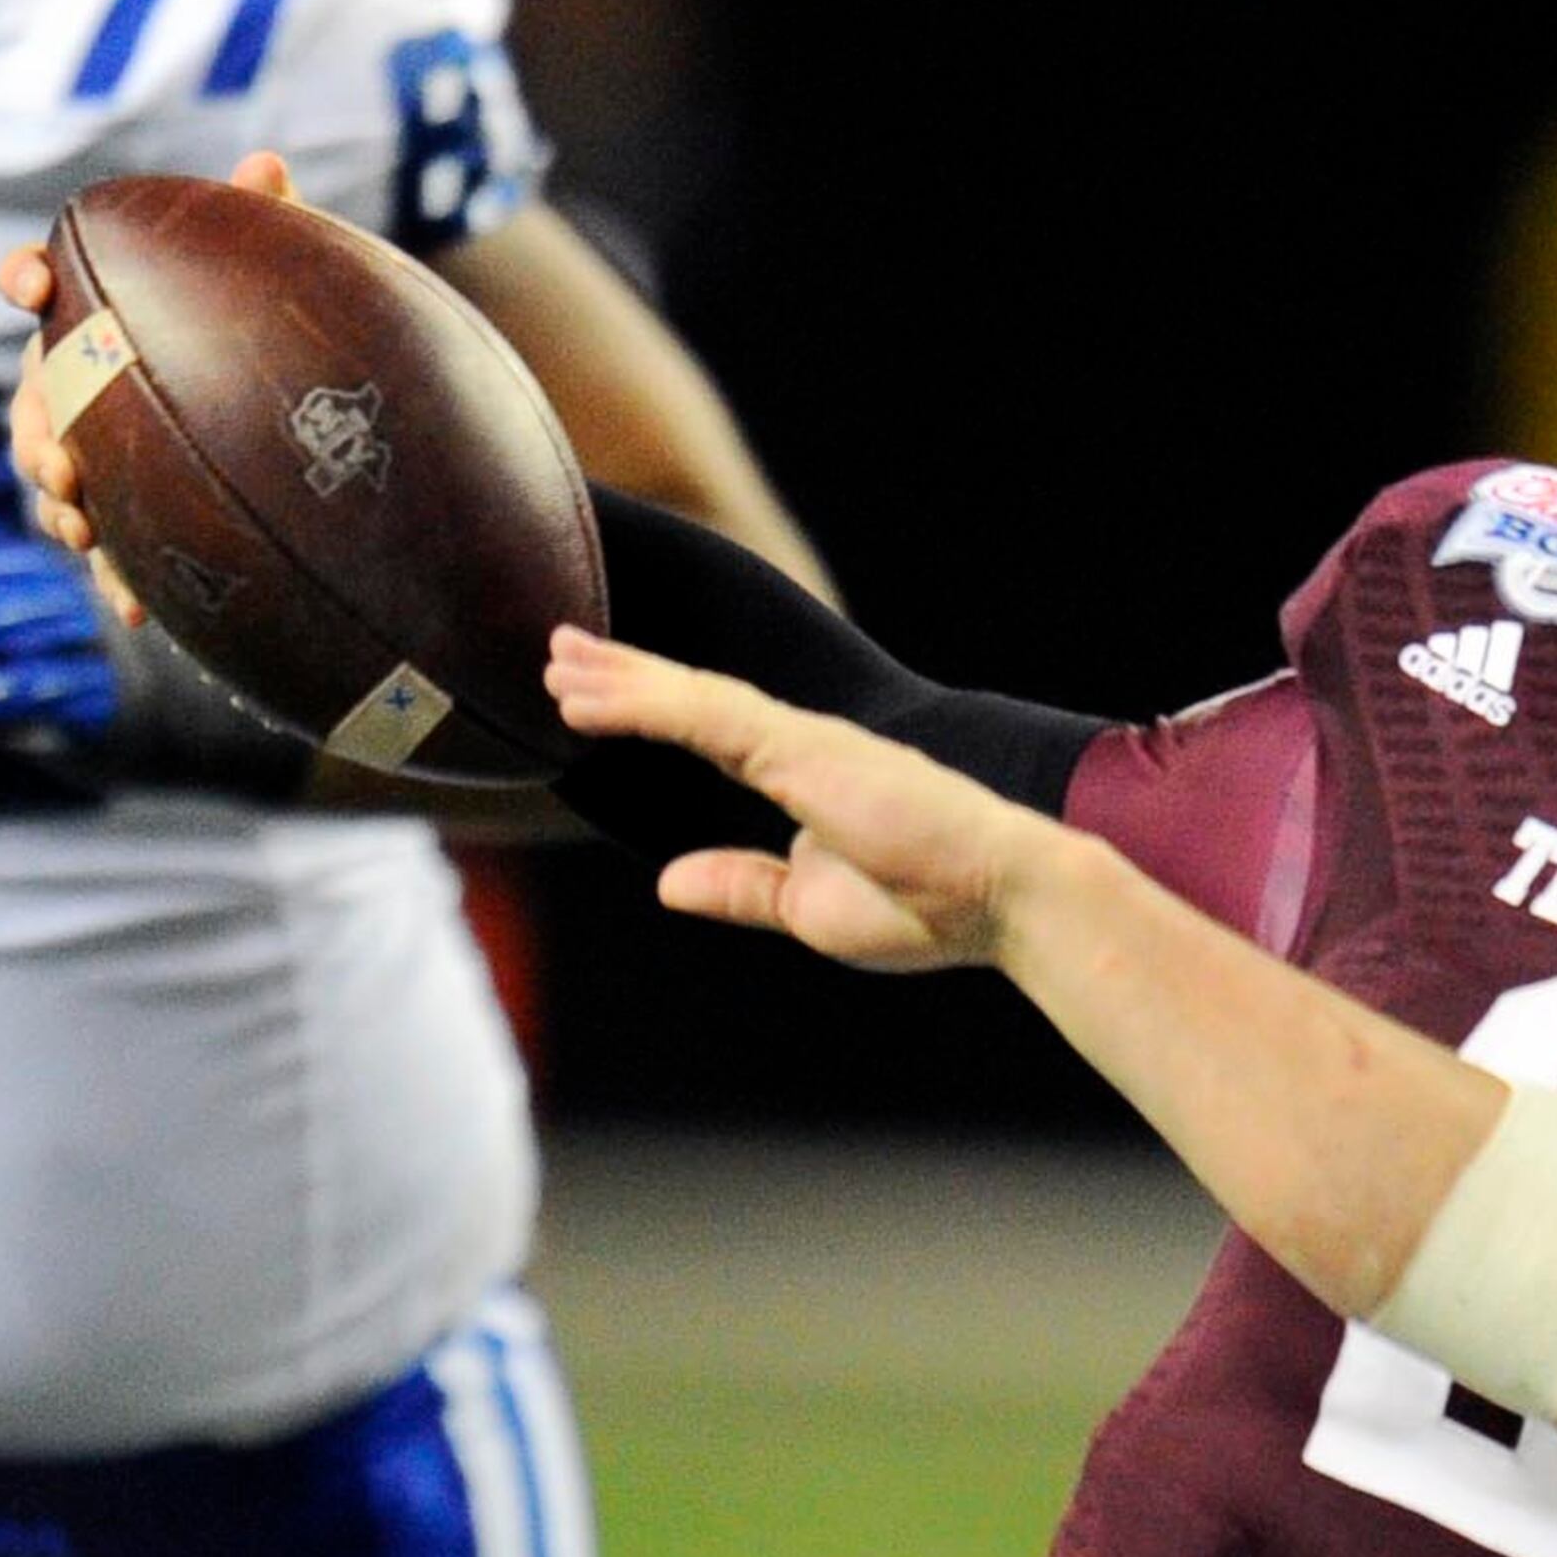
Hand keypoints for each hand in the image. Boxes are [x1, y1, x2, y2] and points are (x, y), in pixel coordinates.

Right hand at [0, 148, 300, 611]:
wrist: (297, 432)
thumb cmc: (267, 333)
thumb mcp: (271, 280)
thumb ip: (260, 225)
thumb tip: (264, 167)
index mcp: (102, 317)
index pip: (47, 285)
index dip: (27, 277)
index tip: (30, 282)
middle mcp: (87, 384)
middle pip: (34, 400)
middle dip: (34, 426)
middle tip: (57, 453)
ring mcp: (101, 455)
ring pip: (56, 480)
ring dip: (59, 504)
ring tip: (81, 522)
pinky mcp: (129, 522)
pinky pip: (110, 554)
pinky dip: (117, 579)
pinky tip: (136, 609)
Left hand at [542, 622, 1050, 972]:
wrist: (1001, 897)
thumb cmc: (927, 909)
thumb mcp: (808, 908)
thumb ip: (741, 887)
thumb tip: (667, 881)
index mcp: (804, 778)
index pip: (709, 732)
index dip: (649, 709)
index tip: (588, 696)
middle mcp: (800, 745)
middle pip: (691, 700)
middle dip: (621, 674)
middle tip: (556, 648)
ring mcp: (803, 741)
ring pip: (691, 697)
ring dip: (619, 677)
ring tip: (556, 657)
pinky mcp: (804, 749)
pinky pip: (706, 716)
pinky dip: (644, 701)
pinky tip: (589, 697)